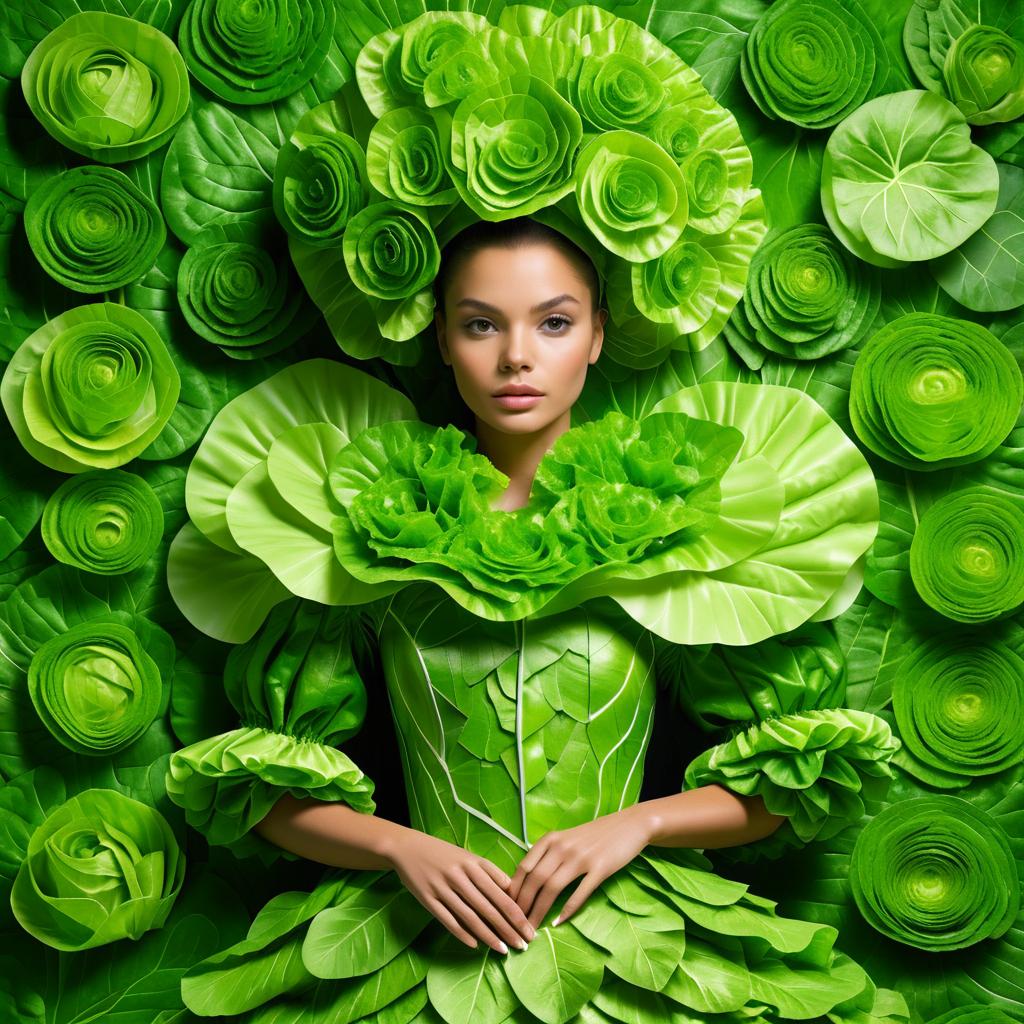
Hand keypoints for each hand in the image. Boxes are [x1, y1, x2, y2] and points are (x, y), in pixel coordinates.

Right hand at [387, 829, 535, 954]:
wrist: (407, 848)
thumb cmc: (443, 854)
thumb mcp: (468, 856)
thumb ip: (489, 872)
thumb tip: (512, 891)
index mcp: (473, 863)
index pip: (501, 893)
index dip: (516, 913)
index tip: (528, 929)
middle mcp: (460, 876)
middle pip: (489, 907)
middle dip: (507, 928)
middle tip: (522, 945)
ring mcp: (443, 888)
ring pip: (471, 917)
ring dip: (488, 936)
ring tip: (502, 950)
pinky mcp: (428, 899)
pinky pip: (449, 920)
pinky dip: (462, 934)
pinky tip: (475, 945)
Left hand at [508, 807, 652, 930]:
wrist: (629, 825)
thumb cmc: (595, 835)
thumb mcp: (567, 838)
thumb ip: (548, 854)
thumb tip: (527, 879)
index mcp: (552, 839)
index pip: (524, 866)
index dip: (514, 889)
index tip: (507, 907)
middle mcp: (563, 846)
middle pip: (535, 879)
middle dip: (523, 905)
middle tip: (517, 924)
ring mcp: (581, 857)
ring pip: (552, 887)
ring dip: (539, 911)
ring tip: (532, 929)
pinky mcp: (600, 868)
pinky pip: (580, 893)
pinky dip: (567, 910)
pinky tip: (559, 922)